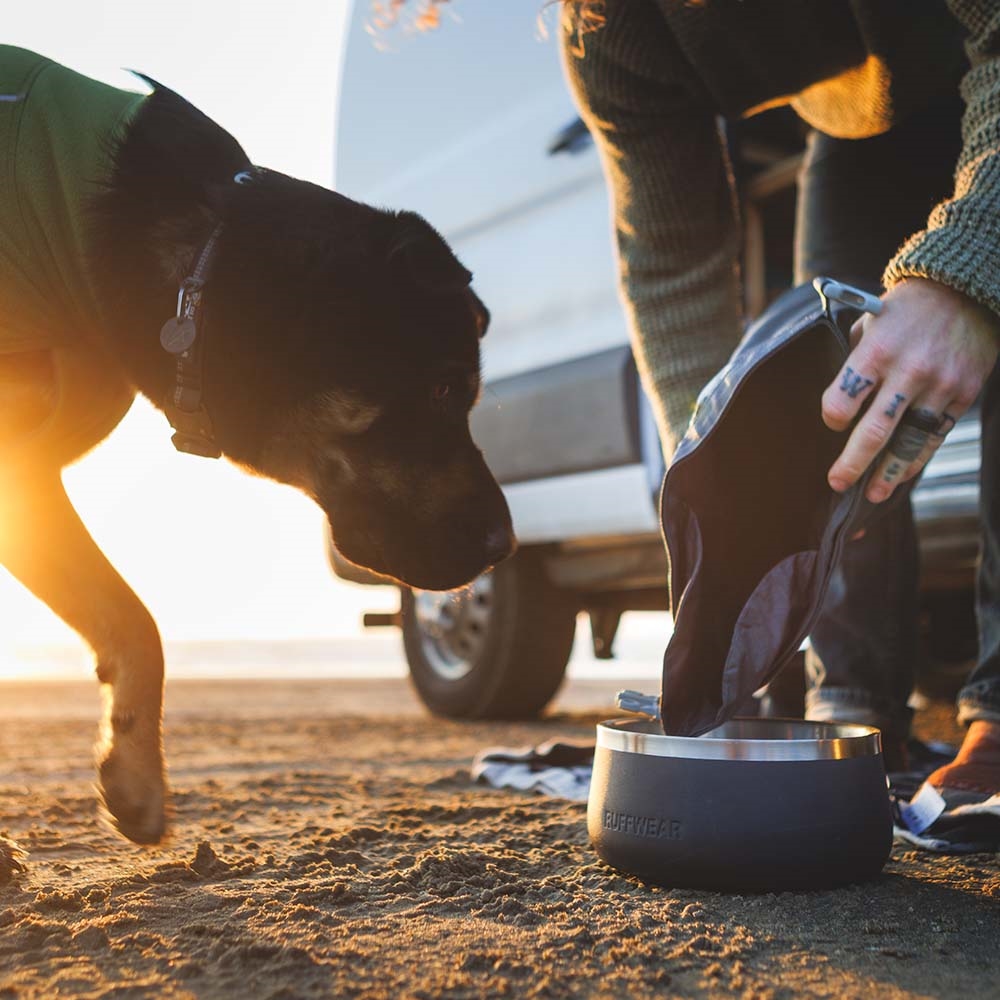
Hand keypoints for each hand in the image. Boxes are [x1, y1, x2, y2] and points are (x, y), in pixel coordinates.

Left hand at [822, 278, 998, 502]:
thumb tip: (843, 398)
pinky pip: (935, 436)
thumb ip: (856, 360)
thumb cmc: (908, 307)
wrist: (966, 288)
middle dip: (852, 464)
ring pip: (909, 443)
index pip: (842, 401)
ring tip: (872, 495)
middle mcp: (908, 371)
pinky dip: (917, 458)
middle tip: (837, 483)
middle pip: (874, 432)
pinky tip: (902, 473)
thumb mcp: (871, 321)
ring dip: (888, 474)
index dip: (831, 419)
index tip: (832, 423)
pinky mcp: (963, 394)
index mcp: (876, 351)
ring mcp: (939, 386)